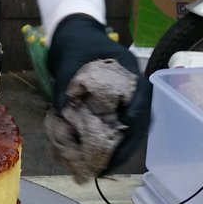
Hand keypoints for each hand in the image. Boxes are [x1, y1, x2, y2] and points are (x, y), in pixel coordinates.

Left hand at [46, 14, 150, 175]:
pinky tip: (100, 157)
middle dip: (126, 147)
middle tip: (108, 168)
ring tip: (104, 169)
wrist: (75, 34)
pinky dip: (114, 143)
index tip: (123, 136)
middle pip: (141, 120)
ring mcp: (129, 96)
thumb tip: (61, 113)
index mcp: (128, 71)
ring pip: (135, 127)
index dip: (134, 118)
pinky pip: (123, 126)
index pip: (140, 98)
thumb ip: (66, 87)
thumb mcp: (68, 63)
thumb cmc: (75, 46)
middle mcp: (134, 86)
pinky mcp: (119, 105)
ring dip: (121, 149)